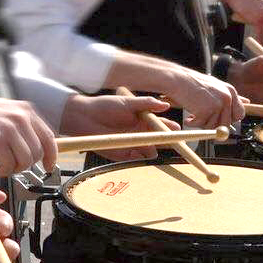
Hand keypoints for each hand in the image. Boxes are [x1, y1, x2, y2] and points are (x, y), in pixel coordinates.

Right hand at [0, 96, 56, 175]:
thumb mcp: (4, 111)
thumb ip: (21, 124)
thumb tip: (36, 144)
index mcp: (26, 110)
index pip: (49, 137)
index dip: (51, 155)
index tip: (49, 166)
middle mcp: (21, 117)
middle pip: (38, 151)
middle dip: (29, 164)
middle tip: (16, 167)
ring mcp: (9, 128)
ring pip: (26, 160)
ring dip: (17, 169)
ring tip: (6, 167)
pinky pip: (10, 164)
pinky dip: (6, 171)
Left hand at [60, 94, 180, 160]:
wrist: (84, 117)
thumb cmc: (104, 106)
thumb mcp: (127, 102)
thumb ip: (146, 103)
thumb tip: (165, 105)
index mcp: (144, 119)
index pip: (163, 125)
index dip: (172, 129)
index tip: (179, 131)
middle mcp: (141, 133)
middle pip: (161, 141)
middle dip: (168, 143)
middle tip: (172, 143)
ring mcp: (134, 144)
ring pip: (152, 152)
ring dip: (154, 151)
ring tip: (151, 147)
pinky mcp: (124, 154)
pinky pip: (138, 159)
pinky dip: (141, 158)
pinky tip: (139, 153)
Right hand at [104, 52, 243, 127]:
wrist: (177, 80)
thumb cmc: (193, 84)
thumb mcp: (216, 87)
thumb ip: (230, 96)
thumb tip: (247, 102)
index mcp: (230, 91)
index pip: (239, 114)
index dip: (228, 120)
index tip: (217, 119)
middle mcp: (227, 97)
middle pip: (227, 124)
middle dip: (214, 125)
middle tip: (203, 118)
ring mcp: (218, 104)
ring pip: (214, 127)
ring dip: (202, 124)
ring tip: (194, 113)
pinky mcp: (207, 110)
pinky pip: (201, 125)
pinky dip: (192, 123)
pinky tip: (188, 115)